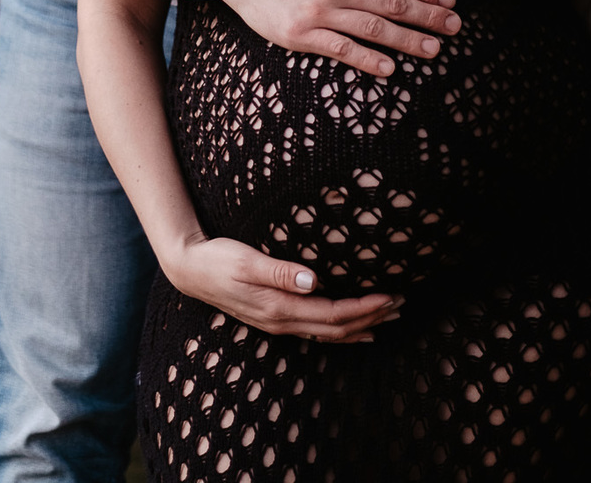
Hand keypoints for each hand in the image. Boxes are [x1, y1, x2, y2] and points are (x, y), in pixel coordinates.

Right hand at [166, 232, 402, 343]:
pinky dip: (340, 331)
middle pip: (336, 328)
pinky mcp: (274, 317)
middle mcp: (282, 321)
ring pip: (329, 333)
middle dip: (371, 318)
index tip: (390, 296)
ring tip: (388, 317)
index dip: (364, 308)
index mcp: (279, 307)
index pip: (332, 314)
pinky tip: (354, 331)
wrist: (189, 269)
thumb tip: (314, 280)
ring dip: (361, 326)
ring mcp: (278, 323)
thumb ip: (280, 270)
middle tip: (401, 304)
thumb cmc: (217, 258)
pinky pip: (316, 331)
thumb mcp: (246, 259)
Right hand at [222, 0, 461, 76]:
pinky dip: (367, 60)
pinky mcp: (302, 35)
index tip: (449, 2)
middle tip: (455, 28)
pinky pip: (341, 49)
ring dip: (407, 41)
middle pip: (392, 3)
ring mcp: (319, 11)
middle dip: (427, 17)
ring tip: (433, 51)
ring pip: (373, 28)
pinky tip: (389, 68)